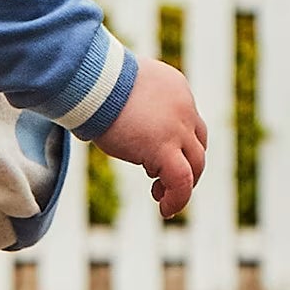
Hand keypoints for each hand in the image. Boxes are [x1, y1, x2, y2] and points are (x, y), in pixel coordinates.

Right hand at [93, 57, 206, 217]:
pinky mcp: (165, 148)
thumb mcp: (120, 88)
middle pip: (197, 144)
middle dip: (185, 167)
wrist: (92, 79)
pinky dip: (178, 198)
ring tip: (164, 200)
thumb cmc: (92, 80)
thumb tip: (106, 119)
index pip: (188, 121)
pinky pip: (181, 181)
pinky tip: (166, 210)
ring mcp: (178, 128)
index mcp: (175, 89)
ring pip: (195, 165)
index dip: (178, 144)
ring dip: (183, 186)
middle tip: (163, 183)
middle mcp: (184, 108)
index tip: (157, 160)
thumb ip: (126, 104)